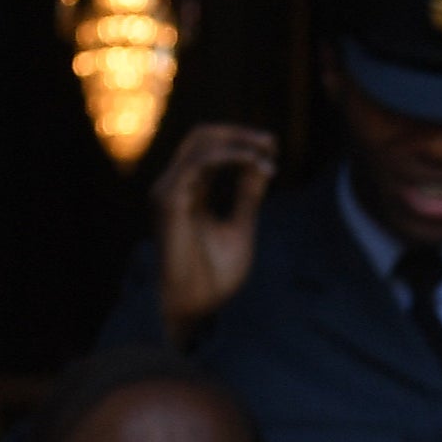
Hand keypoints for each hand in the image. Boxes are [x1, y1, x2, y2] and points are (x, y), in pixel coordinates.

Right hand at [149, 122, 279, 341]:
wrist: (192, 307)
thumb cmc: (212, 278)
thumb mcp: (239, 229)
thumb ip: (247, 198)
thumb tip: (263, 167)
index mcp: (190, 193)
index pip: (211, 150)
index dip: (242, 143)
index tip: (273, 148)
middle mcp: (175, 186)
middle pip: (202, 137)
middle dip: (240, 134)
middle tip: (271, 143)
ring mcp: (169, 190)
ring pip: (200, 142)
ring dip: (240, 143)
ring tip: (267, 154)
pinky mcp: (169, 199)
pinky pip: (200, 162)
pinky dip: (231, 157)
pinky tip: (255, 165)